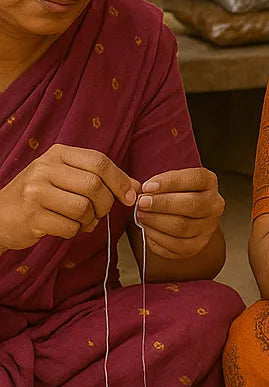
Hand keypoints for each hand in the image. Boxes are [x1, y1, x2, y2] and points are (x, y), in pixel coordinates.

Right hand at [0, 144, 138, 250]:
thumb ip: (102, 178)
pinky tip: (66, 227)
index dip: (120, 181)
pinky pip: (71, 227)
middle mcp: (44, 168)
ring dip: (90, 220)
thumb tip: (138, 186)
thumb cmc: (42, 195)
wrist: (0, 215)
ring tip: (81, 220)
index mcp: (58, 154)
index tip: (130, 197)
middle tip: (98, 212)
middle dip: (105, 205)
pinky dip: (76, 231)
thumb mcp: (68, 177)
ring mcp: (35, 191)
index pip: (100, 162)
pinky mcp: (32, 216)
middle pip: (95, 186)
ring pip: (84, 208)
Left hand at [134, 167, 223, 258]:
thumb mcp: (169, 180)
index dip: (170, 182)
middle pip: (191, 205)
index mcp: (209, 183)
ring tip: (141, 216)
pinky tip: (148, 230)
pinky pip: (177, 246)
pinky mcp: (198, 244)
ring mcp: (208, 227)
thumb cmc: (173, 193)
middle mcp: (214, 205)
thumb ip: (157, 183)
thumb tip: (141, 192)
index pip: (195, 179)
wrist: (181, 213)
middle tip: (141, 203)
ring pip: (182, 228)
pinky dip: (157, 239)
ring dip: (155, 222)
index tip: (148, 187)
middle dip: (161, 204)